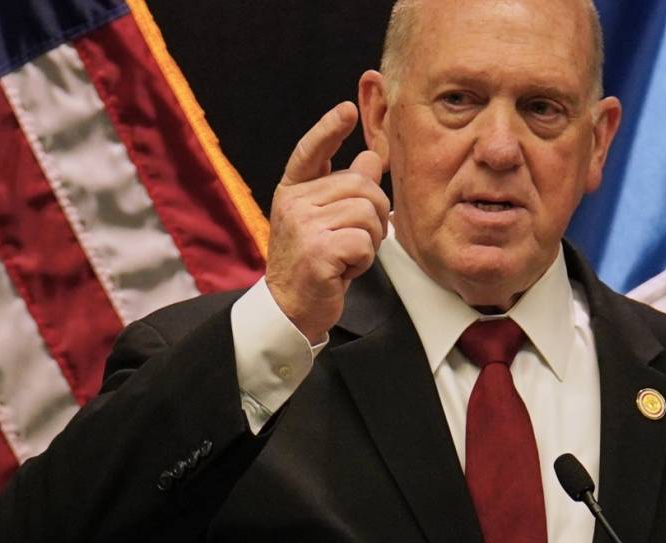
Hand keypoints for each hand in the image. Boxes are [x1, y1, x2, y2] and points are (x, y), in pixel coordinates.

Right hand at [265, 102, 388, 342]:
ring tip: (348, 256)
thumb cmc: (313, 264)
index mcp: (292, 192)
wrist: (290, 310)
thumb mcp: (325, 221)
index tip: (347, 110)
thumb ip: (345, 189)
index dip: (329, 129)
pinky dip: (364, 260)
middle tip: (357, 241)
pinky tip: (345, 270)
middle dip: (375, 214)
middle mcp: (293, 203)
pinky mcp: (317, 251)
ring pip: (367, 212)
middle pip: (362, 185)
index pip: (310, 152)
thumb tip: (372, 156)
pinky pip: (364, 241)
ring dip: (370, 240)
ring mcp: (303, 226)